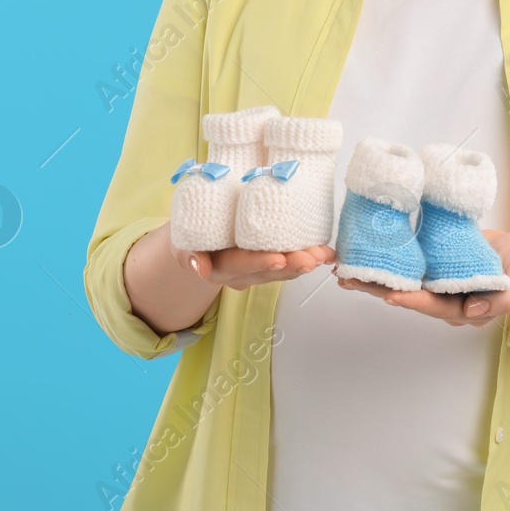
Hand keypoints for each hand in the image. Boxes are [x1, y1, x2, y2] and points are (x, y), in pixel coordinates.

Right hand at [169, 237, 334, 292]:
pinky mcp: (270, 263)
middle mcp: (242, 274)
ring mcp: (257, 270)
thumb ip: (190, 254)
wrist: (193, 245)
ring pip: (284, 270)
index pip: (241, 264)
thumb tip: (200, 267)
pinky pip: (290, 264)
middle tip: (311, 258)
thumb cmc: (190, 237)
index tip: (278, 257)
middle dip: (292, 265)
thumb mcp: (181, 243)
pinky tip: (327, 252)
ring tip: (324, 254)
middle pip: (269, 271)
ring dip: (305, 263)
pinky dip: (309, 258)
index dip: (259, 261)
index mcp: (221, 267)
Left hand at [335, 229, 509, 325]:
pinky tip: (364, 254)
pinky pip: (408, 266)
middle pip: (409, 296)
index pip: (435, 306)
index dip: (413, 300)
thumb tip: (472, 311)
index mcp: (466, 309)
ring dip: (374, 276)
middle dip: (378, 288)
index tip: (390, 294)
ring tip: (345, 268)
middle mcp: (447, 300)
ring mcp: (439, 284)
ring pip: (403, 282)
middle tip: (349, 279)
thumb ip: (502, 299)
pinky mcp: (434, 266)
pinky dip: (386, 260)